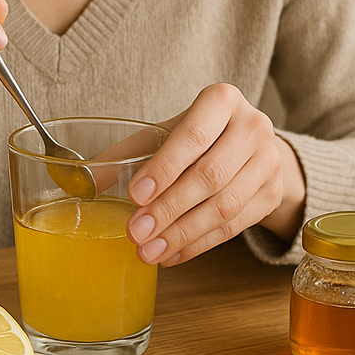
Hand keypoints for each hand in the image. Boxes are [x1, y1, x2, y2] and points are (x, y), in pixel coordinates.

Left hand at [125, 83, 305, 265]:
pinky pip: (235, 227)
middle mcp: (253, 126)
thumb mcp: (164, 133)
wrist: (248, 144)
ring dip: (183, 233)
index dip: (165, 167)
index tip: (136, 195)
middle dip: (169, 209)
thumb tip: (82, 183)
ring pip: (225, 206)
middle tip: (136, 232)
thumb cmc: (196, 136)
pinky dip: (199, 244)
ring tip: (149, 251)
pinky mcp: (273, 194)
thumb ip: (126, 154)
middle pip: (210, 175)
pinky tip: (172, 254)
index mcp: (223, 99)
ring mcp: (269, 162)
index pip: (194, 135)